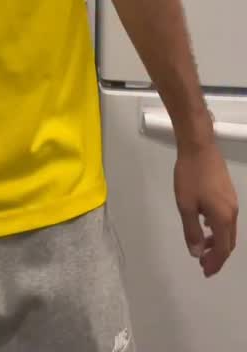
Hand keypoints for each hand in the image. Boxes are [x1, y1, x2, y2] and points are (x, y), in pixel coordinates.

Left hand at [174, 142, 237, 275]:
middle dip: (217, 256)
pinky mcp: (228, 192)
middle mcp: (232, 212)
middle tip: (203, 264)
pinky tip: (205, 224)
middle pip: (228, 242)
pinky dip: (217, 228)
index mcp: (223, 218)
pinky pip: (226, 218)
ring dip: (217, 241)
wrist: (199, 146)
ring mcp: (232, 201)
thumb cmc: (190, 175)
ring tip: (201, 246)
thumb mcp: (186, 205)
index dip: (214, 263)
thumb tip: (196, 252)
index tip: (204, 271)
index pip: (222, 249)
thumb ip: (191, 231)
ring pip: (228, 230)